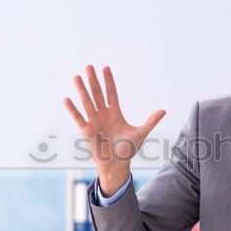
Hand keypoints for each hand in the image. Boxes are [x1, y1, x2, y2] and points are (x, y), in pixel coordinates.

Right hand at [64, 65, 165, 192]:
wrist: (116, 164)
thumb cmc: (127, 149)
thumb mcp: (140, 134)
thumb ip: (150, 121)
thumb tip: (163, 110)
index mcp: (115, 113)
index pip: (111, 93)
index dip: (108, 81)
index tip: (105, 67)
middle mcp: (103, 114)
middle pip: (97, 94)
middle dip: (93, 80)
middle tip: (89, 66)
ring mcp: (94, 122)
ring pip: (87, 102)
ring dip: (81, 90)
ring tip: (76, 77)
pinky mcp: (86, 131)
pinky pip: (78, 118)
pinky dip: (72, 109)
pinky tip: (67, 99)